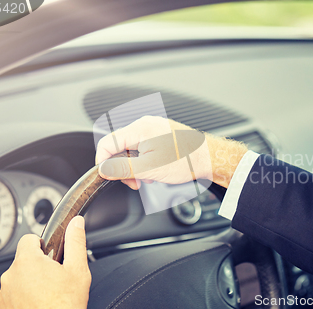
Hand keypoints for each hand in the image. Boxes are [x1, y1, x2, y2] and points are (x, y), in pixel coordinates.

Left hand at [0, 216, 90, 308]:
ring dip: (32, 282)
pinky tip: (41, 304)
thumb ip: (75, 242)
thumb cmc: (65, 305)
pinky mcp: (4, 308)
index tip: (52, 255)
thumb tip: (76, 223)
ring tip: (50, 295)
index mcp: (28, 261)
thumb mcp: (78, 270)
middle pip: (25, 260)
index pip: (29, 238)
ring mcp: (6, 293)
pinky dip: (26, 298)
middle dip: (40, 266)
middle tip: (56, 278)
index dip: (43, 244)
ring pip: (20, 279)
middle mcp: (11, 275)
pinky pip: (15, 295)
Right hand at [95, 116, 247, 188]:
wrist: (209, 158)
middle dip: (124, 167)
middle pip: (120, 146)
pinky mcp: (162, 134)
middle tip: (134, 182)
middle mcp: (146, 124)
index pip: (107, 142)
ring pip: (133, 148)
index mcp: (140, 128)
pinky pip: (144, 147)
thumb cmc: (186, 161)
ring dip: (136, 166)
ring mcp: (155, 128)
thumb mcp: (149, 169)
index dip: (103, 161)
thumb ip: (123, 169)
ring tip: (150, 177)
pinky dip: (146, 161)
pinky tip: (156, 170)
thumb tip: (103, 169)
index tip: (106, 175)